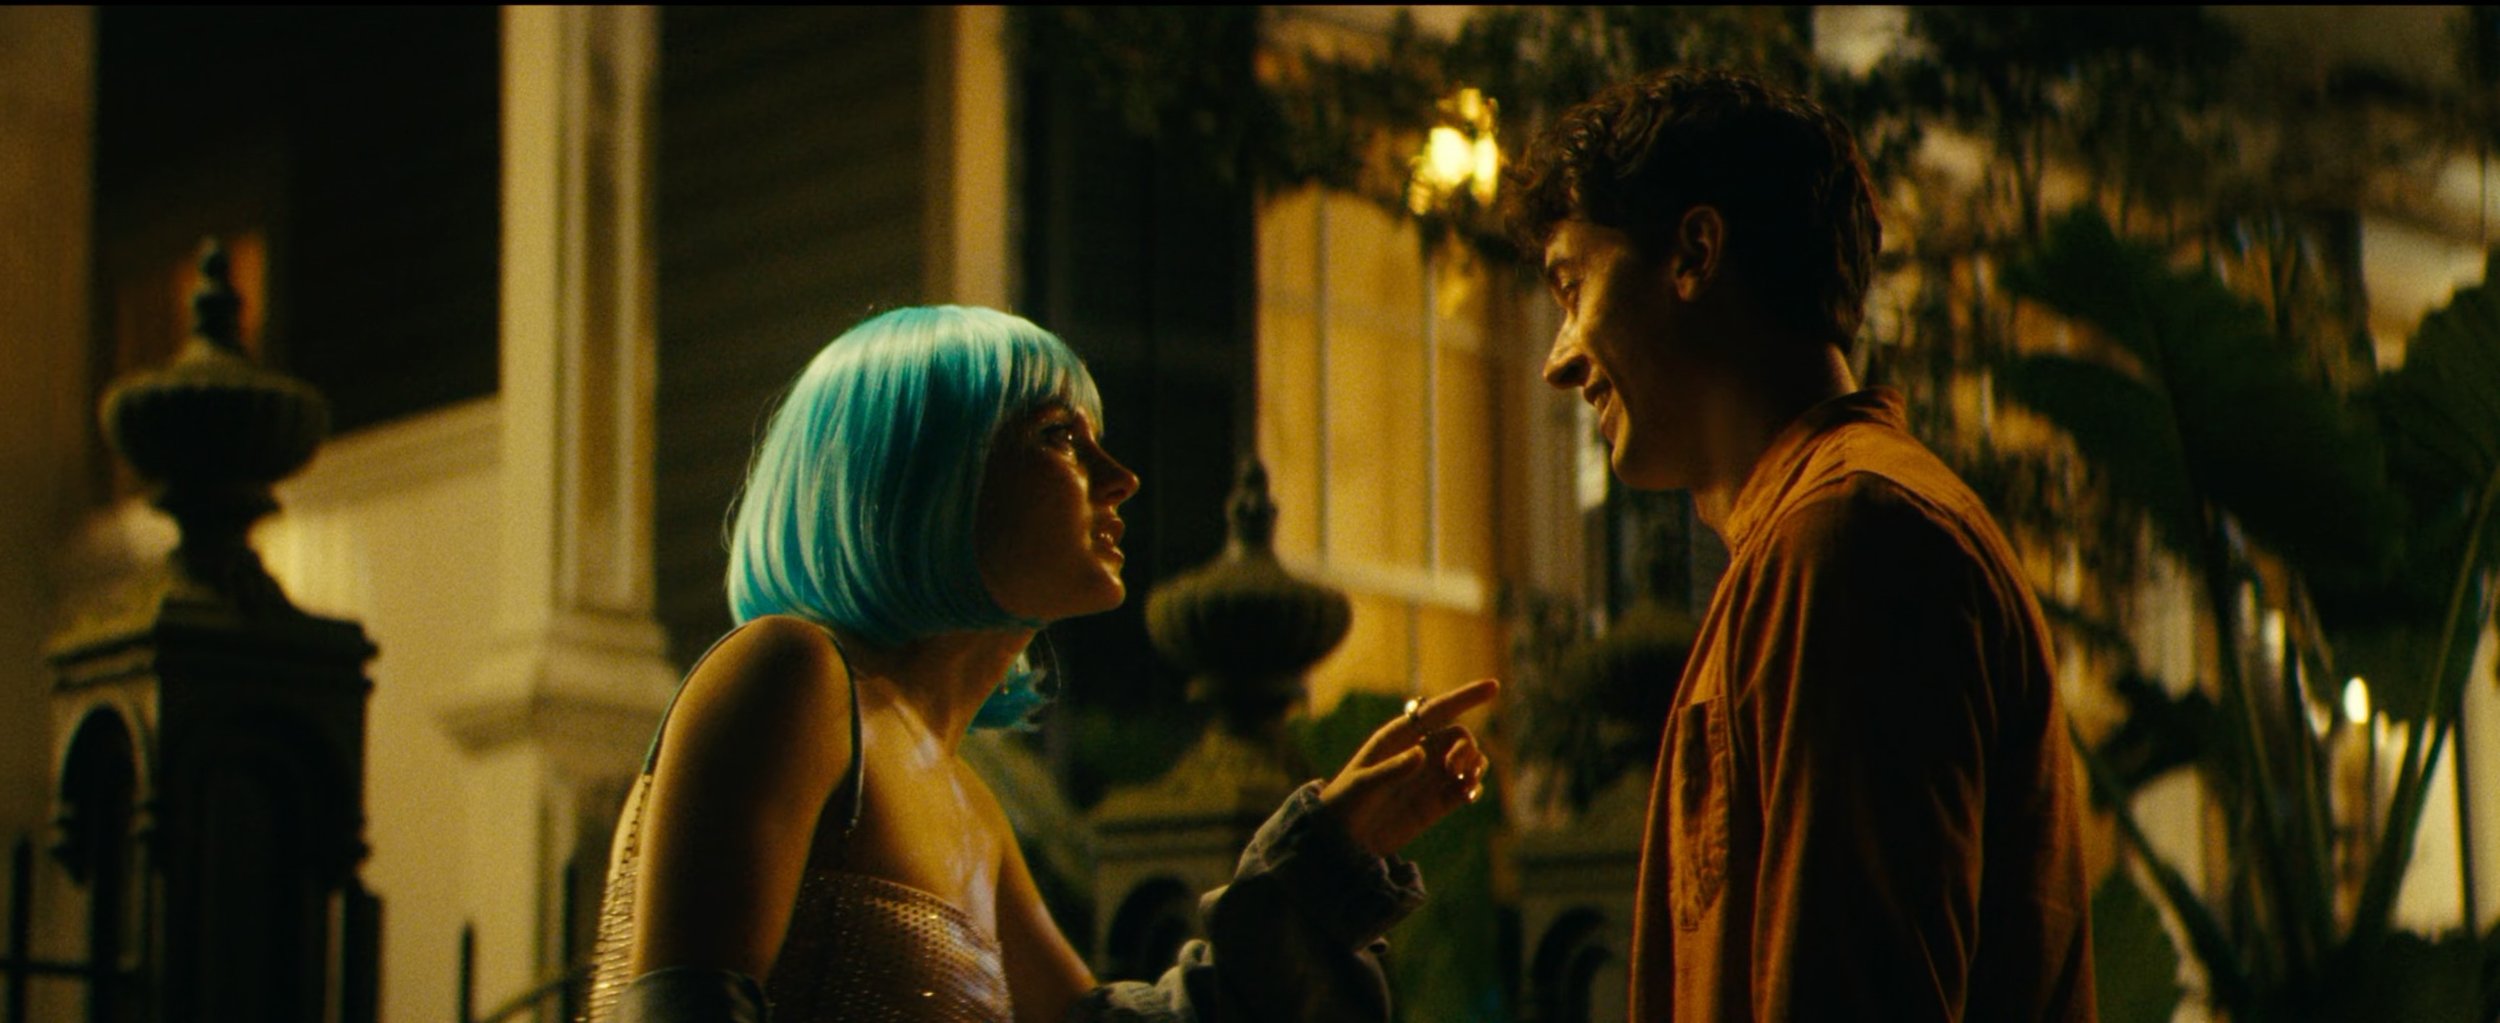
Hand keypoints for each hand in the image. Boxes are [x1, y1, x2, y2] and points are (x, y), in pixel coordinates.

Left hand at [1317, 678, 1499, 857]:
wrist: (1344, 841)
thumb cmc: (1345, 805)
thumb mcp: (1362, 786)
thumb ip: (1391, 770)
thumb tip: (1422, 754)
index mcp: (1398, 737)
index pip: (1438, 710)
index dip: (1466, 697)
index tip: (1494, 687)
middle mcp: (1419, 752)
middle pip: (1460, 736)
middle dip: (1466, 748)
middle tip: (1454, 769)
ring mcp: (1430, 778)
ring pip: (1469, 760)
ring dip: (1476, 766)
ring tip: (1465, 783)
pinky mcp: (1437, 803)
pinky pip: (1467, 788)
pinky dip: (1474, 788)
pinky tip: (1468, 795)